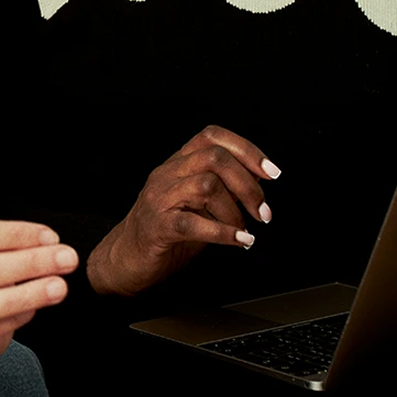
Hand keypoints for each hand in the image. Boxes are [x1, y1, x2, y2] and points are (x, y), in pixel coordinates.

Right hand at [87, 125, 278, 296]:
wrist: (125, 259)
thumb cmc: (165, 231)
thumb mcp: (197, 203)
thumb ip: (222, 190)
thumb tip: (259, 185)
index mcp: (177, 164)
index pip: (211, 137)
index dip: (246, 149)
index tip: (271, 173)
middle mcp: (167, 174)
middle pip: (214, 158)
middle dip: (248, 184)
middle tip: (262, 212)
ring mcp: (159, 198)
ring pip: (206, 185)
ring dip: (235, 211)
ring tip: (245, 230)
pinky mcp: (157, 226)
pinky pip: (193, 223)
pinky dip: (223, 232)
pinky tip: (240, 241)